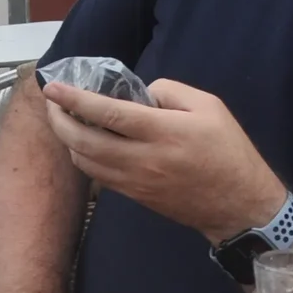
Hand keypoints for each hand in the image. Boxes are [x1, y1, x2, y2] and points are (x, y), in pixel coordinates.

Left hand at [40, 76, 287, 242]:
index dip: (74, 99)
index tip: (52, 87)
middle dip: (59, 120)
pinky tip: (84, 143)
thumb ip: (169, 91)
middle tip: (52, 103)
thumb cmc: (228, 151)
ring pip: (85, 161)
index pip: (106, 113)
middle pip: (83, 140)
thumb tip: (137, 93)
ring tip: (65, 120)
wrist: (239, 206)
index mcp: (162, 132)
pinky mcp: (134, 196)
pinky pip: (97, 176)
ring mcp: (135, 182)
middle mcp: (142, 159)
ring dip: (67, 139)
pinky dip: (82, 157)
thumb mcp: (209, 107)